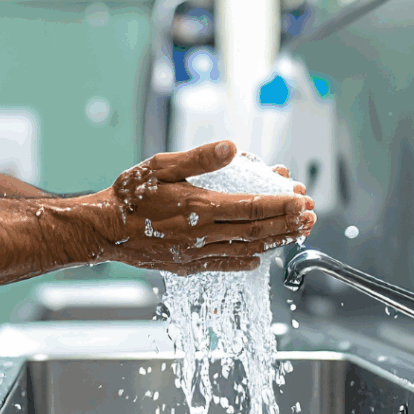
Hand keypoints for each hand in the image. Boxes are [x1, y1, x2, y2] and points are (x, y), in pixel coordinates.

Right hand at [85, 141, 315, 274]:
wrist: (102, 230)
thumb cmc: (128, 195)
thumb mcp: (160, 164)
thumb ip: (198, 157)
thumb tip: (231, 147)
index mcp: (197, 206)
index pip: (251, 207)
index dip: (280, 205)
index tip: (301, 199)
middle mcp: (201, 233)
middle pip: (256, 231)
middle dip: (287, 223)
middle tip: (310, 216)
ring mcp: (195, 253)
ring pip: (245, 248)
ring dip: (275, 241)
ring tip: (296, 232)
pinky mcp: (187, 266)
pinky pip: (224, 264)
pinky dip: (246, 260)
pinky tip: (259, 256)